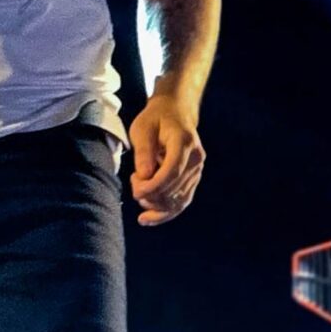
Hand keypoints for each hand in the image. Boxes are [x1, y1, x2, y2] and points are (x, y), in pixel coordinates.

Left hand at [128, 94, 204, 227]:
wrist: (176, 112)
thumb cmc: (156, 118)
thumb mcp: (142, 128)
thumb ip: (143, 152)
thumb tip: (144, 176)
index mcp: (184, 142)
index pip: (172, 171)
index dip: (154, 186)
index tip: (136, 192)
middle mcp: (196, 158)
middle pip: (174, 188)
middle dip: (150, 194)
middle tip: (133, 182)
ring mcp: (197, 170)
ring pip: (178, 200)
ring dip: (155, 204)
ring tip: (139, 195)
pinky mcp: (194, 179)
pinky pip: (182, 201)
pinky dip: (165, 212)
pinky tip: (148, 219)